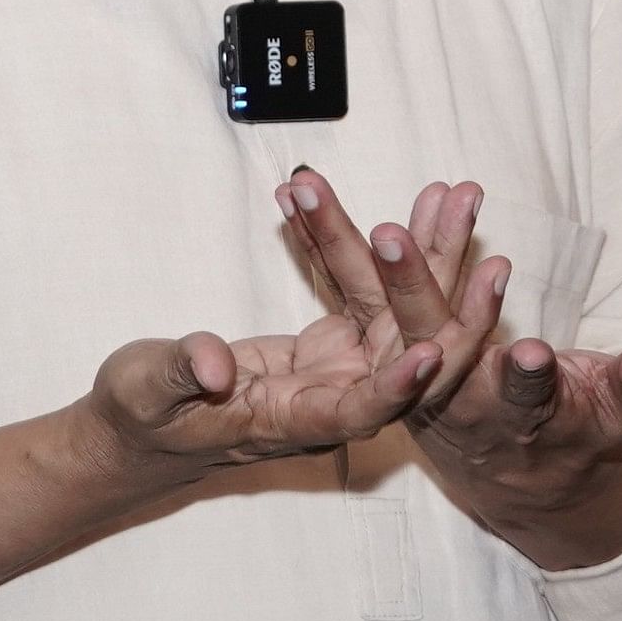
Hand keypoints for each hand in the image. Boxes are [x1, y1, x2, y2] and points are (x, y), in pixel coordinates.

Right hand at [79, 169, 510, 488]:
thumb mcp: (146, 390)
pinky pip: (368, 289)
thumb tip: (214, 365)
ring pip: (400, 312)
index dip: (398, 386)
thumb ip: (182, 372)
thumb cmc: (139, 413)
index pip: (361, 410)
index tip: (432, 351)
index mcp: (296, 420)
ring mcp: (341, 370)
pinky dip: (380, 245)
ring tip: (455, 196)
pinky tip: (410, 201)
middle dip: (445, 299)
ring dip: (428, 256)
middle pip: (406, 353)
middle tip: (482, 244)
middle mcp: (334, 399)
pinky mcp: (335, 344)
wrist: (142, 424)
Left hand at [275, 169, 621, 569]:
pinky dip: (323, 245)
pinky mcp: (381, 350)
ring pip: (368, 311)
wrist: (517, 470)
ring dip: (339, 250)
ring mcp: (408, 375)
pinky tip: (295, 195)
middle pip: (426, 342)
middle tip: (389, 236)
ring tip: (311, 192)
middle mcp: (451, 399)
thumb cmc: (577, 425)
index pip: (518, 395)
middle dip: (409, 288)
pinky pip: (346, 295)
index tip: (528, 350)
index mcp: (514, 416)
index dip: (524, 374)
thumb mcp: (620, 410)